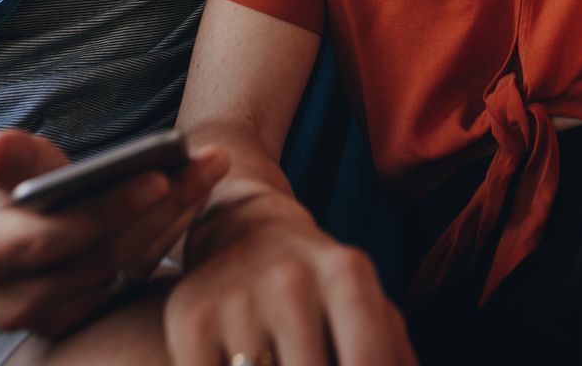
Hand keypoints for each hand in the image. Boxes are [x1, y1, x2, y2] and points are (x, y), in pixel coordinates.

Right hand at [0, 128, 229, 336]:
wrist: (4, 240)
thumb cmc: (12, 194)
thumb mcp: (6, 168)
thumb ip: (12, 158)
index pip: (55, 236)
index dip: (109, 210)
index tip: (159, 177)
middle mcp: (19, 298)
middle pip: (104, 257)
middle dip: (161, 209)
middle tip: (205, 168)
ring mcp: (54, 318)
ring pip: (129, 269)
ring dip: (173, 219)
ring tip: (208, 172)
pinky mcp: (85, 324)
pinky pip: (138, 280)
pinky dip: (167, 238)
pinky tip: (193, 198)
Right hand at [164, 202, 414, 365]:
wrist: (246, 229)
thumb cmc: (325, 290)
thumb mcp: (371, 311)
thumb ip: (393, 358)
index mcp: (347, 274)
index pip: (368, 363)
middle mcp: (290, 278)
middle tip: (310, 365)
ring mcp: (236, 296)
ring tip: (278, 363)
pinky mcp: (188, 317)